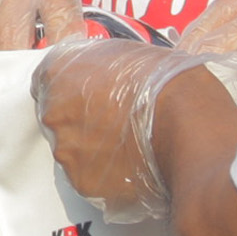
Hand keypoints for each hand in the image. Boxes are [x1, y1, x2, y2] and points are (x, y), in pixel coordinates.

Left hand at [34, 38, 236, 226]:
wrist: (189, 127)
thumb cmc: (169, 83)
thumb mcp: (131, 52)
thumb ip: (102, 65)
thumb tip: (103, 74)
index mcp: (59, 73)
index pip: (47, 81)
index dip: (71, 88)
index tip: (88, 95)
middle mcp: (53, 113)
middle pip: (58, 119)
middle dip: (82, 120)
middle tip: (117, 121)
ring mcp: (67, 151)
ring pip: (74, 151)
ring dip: (94, 150)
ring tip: (131, 145)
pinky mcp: (84, 183)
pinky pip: (91, 178)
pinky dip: (107, 175)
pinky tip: (134, 164)